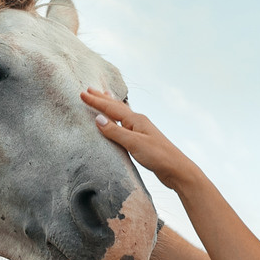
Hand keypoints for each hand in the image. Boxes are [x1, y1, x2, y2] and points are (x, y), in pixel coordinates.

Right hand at [82, 88, 200, 192]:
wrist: (176, 169)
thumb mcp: (134, 143)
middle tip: (89, 90)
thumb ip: (115, 131)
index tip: (82, 94)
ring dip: (110, 105)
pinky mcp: (142, 140)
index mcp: (136, 120)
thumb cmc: (157, 156)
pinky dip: (117, 118)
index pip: (111, 108)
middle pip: (116, 106)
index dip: (96, 101)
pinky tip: (117, 120)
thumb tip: (98, 118)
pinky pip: (124, 124)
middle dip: (102, 98)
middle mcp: (138, 122)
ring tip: (104, 96)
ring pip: (121, 113)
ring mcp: (141, 130)